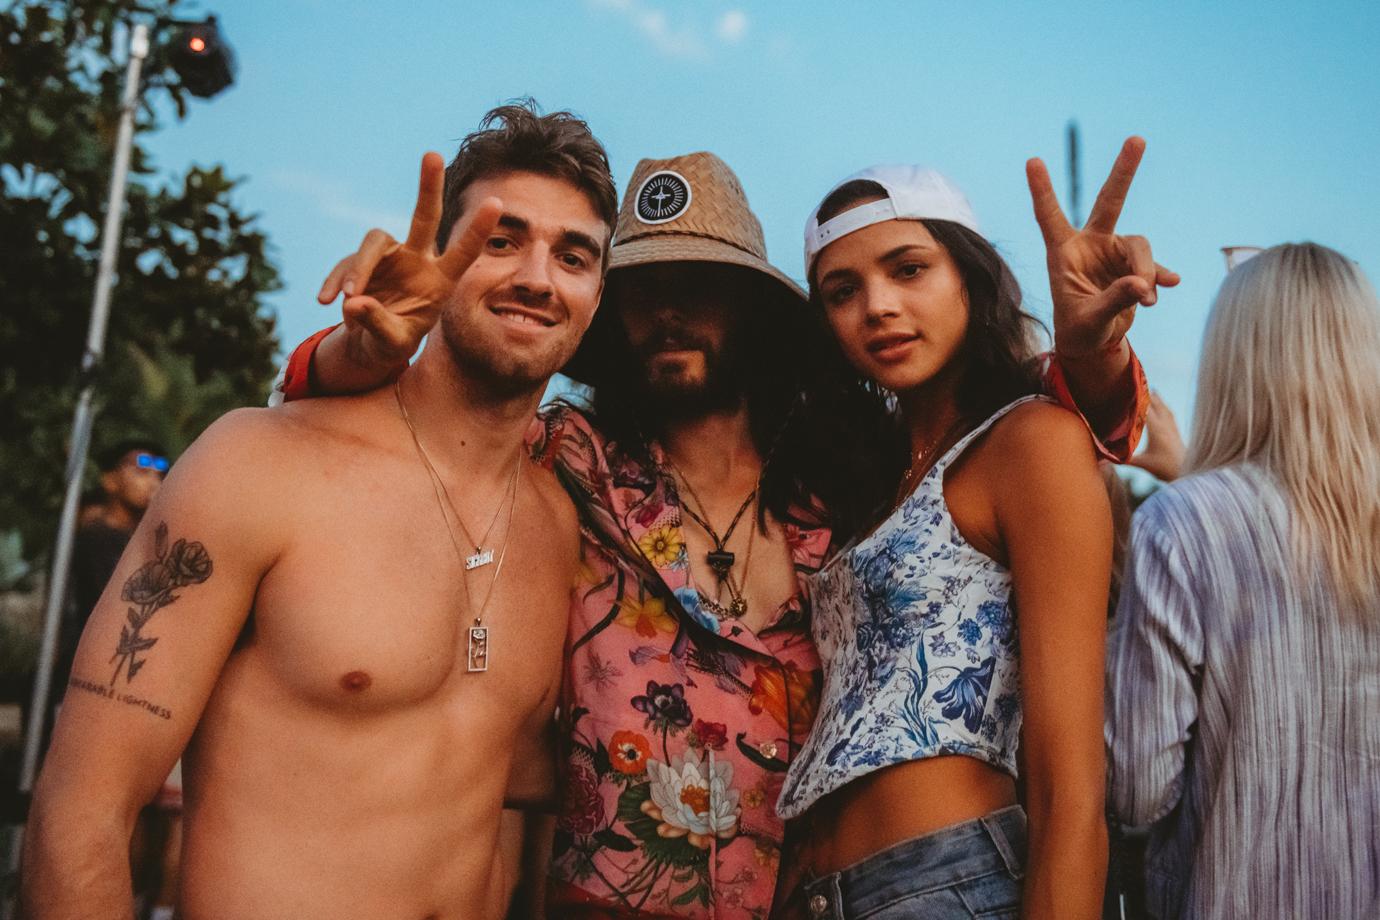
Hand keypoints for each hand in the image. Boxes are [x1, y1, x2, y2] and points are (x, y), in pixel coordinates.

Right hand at [315, 152, 502, 369]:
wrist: (370, 343)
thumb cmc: (393, 341)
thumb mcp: (392, 343)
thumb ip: (378, 324)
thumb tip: (353, 302)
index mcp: (440, 281)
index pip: (463, 253)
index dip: (477, 230)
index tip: (496, 203)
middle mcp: (417, 260)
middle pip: (425, 217)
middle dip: (428, 187)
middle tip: (433, 154)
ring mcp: (389, 257)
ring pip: (374, 241)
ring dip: (359, 268)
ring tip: (348, 299)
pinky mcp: (362, 260)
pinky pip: (347, 264)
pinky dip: (335, 280)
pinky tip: (325, 302)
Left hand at [1027, 137, 1180, 358]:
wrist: (1093, 342)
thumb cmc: (1079, 330)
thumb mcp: (1090, 321)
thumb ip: (1113, 301)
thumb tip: (1142, 284)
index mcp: (1062, 253)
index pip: (1050, 217)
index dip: (1042, 190)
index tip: (1032, 160)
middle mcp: (1089, 245)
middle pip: (1109, 201)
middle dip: (1124, 171)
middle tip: (1138, 138)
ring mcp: (1113, 252)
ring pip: (1139, 246)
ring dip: (1145, 272)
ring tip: (1145, 301)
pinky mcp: (1133, 266)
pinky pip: (1152, 265)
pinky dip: (1159, 276)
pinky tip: (1170, 284)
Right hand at [1127, 391, 1185, 480]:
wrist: (1188, 470)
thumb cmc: (1164, 468)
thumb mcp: (1143, 464)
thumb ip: (1124, 460)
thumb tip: (1104, 461)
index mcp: (1156, 429)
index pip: (1143, 409)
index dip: (1134, 399)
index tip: (1126, 390)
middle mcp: (1165, 425)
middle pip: (1155, 404)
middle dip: (1146, 394)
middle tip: (1136, 384)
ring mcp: (1172, 428)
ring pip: (1164, 408)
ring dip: (1157, 399)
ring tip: (1152, 390)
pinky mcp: (1176, 432)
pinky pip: (1170, 415)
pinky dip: (1165, 408)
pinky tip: (1164, 407)